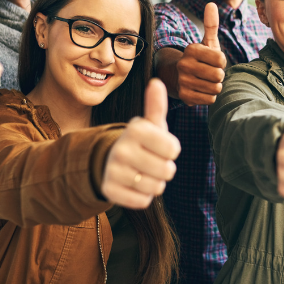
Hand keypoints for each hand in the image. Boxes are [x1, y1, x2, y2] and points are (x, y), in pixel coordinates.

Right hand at [102, 78, 181, 208]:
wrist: (110, 161)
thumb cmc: (141, 141)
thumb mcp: (150, 124)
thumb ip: (156, 105)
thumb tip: (157, 82)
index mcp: (135, 129)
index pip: (173, 149)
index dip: (170, 150)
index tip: (158, 145)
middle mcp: (121, 149)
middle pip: (167, 171)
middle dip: (165, 168)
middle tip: (151, 161)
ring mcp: (113, 171)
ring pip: (156, 187)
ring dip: (155, 183)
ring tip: (143, 172)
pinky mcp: (109, 191)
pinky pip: (143, 201)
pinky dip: (143, 196)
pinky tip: (134, 184)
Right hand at [176, 3, 226, 105]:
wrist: (180, 77)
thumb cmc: (200, 58)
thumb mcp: (207, 42)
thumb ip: (211, 24)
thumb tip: (211, 4)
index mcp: (191, 49)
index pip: (221, 59)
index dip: (221, 62)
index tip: (213, 61)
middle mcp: (184, 65)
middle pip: (219, 75)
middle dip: (219, 75)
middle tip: (210, 72)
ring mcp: (183, 81)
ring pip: (215, 88)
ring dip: (215, 86)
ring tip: (206, 81)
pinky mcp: (184, 97)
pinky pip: (210, 99)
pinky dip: (210, 96)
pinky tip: (202, 90)